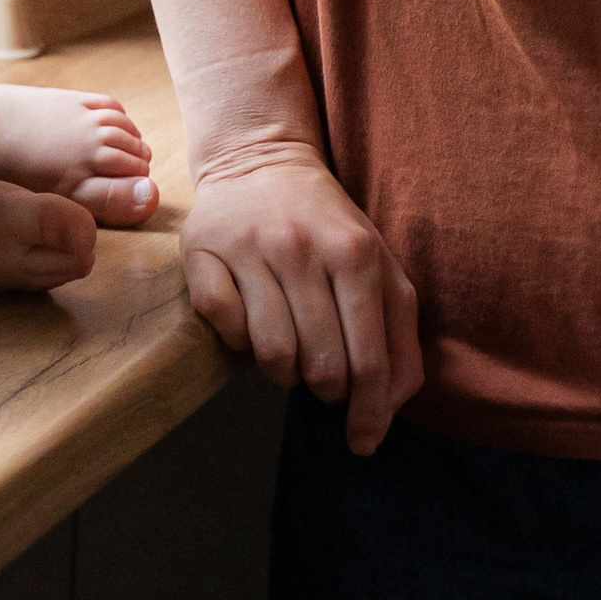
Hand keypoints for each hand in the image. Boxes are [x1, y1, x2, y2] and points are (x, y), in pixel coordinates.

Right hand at [180, 147, 420, 456]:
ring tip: (289, 353)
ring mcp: (247, 248)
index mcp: (356, 253)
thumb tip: (388, 408)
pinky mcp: (202, 251)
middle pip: (320, 366)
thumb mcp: (380, 267)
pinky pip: (223, 326)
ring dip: (283, 372)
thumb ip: (398, 334)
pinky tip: (251, 324)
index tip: (364, 440)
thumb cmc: (329, 226)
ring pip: (270, 354)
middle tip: (324, 381)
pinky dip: (239, 342)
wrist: (259, 158)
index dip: (369, 413)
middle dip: (326, 391)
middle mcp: (301, 248)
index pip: (369, 359)